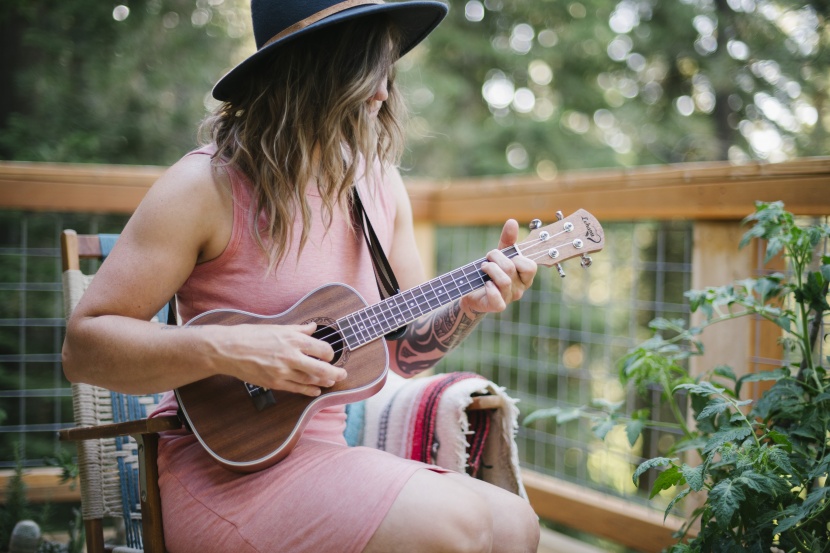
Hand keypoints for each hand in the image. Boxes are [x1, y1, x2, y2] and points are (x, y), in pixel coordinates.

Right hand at [208, 322, 345, 396]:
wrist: (228, 350)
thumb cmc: (251, 335)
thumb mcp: (278, 327)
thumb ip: (299, 329)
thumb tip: (313, 327)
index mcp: (293, 339)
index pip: (323, 349)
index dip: (330, 353)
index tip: (330, 355)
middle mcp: (291, 356)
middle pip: (322, 368)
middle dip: (336, 372)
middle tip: (343, 374)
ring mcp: (283, 371)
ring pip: (311, 380)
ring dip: (324, 382)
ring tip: (330, 381)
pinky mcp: (275, 383)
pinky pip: (297, 389)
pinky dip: (309, 390)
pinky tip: (315, 391)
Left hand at [461, 219, 536, 313]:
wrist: (473, 292)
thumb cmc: (490, 272)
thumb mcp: (499, 254)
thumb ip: (508, 239)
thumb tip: (512, 221)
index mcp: (525, 276)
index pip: (530, 266)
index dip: (515, 257)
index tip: (505, 254)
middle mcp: (520, 288)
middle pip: (511, 268)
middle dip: (495, 258)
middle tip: (488, 259)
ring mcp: (510, 298)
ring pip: (504, 281)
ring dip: (489, 269)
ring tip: (483, 268)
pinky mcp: (497, 306)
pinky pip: (497, 298)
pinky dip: (489, 289)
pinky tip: (485, 284)